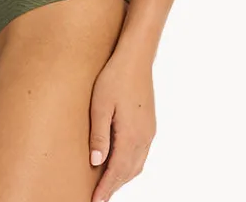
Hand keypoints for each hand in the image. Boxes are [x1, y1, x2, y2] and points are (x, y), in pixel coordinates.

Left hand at [88, 51, 156, 201]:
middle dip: (113, 187)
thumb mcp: (100, 105)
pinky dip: (130, 165)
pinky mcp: (149, 125)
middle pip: (128, 172)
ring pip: (136, 165)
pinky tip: (119, 163)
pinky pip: (141, 154)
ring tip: (106, 185)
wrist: (136, 57)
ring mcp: (149, 132)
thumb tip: (96, 163)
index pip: (116, 172)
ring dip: (122, 177)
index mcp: (131, 136)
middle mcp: (144, 138)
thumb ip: (99, 135)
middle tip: (98, 198)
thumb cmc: (114, 77)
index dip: (105, 189)